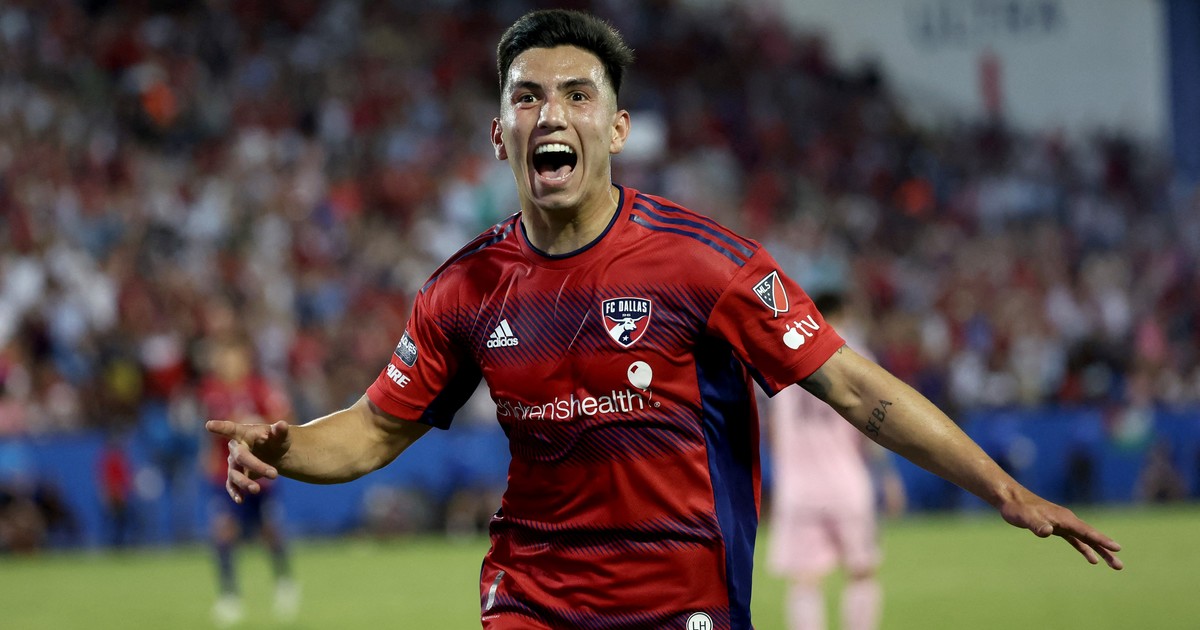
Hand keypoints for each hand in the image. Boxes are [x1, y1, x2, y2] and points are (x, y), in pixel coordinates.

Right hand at [205, 420, 290, 503]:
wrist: (275, 454)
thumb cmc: (275, 440)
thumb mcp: (280, 435)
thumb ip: (280, 431)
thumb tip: (282, 425)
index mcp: (244, 434)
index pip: (231, 429)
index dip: (220, 427)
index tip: (209, 425)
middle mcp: (235, 448)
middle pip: (241, 457)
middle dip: (257, 466)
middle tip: (274, 474)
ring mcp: (233, 463)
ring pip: (234, 474)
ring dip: (245, 482)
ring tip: (257, 490)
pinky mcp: (235, 476)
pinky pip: (231, 485)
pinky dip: (235, 493)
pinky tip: (240, 500)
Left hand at [999, 492, 1122, 569]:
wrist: (1010, 498)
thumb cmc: (1017, 508)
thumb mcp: (1025, 518)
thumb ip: (1037, 525)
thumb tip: (1048, 531)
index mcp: (1064, 518)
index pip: (1086, 531)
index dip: (1101, 540)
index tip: (1117, 548)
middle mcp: (1068, 520)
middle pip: (1091, 537)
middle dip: (1106, 550)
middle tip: (1120, 566)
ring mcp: (1063, 524)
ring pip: (1086, 539)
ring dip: (1099, 551)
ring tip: (1113, 564)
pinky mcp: (1057, 527)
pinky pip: (1076, 540)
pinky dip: (1084, 548)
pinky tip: (1092, 559)